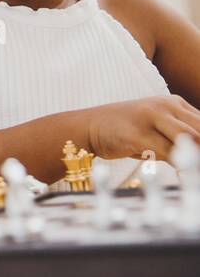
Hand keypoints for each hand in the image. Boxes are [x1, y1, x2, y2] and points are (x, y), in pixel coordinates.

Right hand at [85, 95, 199, 161]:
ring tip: (196, 169)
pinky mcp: (137, 132)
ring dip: (196, 157)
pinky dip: (180, 164)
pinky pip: (168, 152)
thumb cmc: (126, 132)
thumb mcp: (158, 129)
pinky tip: (183, 173)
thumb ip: (181, 138)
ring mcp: (150, 117)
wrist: (88, 126)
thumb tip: (198, 156)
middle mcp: (165, 106)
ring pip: (190, 139)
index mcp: (174, 103)